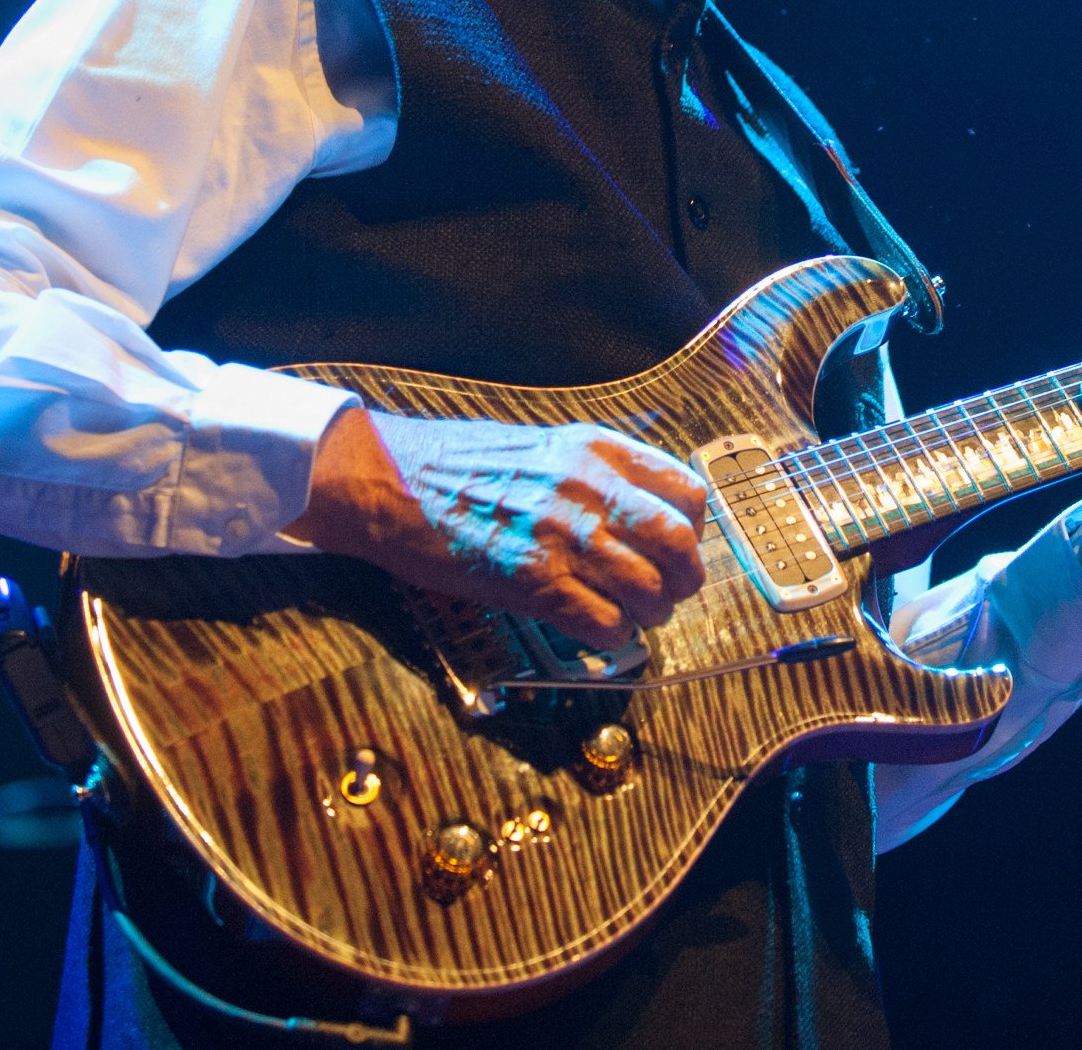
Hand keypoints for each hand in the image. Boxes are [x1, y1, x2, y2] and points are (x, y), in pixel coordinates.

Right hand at [292, 407, 713, 646]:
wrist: (388, 480)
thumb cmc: (456, 464)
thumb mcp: (542, 444)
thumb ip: (595, 472)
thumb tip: (640, 510)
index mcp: (596, 450)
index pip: (687, 492)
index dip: (693, 530)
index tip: (678, 547)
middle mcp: (589, 489)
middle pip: (679, 545)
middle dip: (684, 580)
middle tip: (669, 593)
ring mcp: (562, 536)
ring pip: (649, 590)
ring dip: (649, 614)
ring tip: (634, 617)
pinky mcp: (532, 581)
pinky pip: (604, 624)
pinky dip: (612, 637)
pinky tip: (598, 631)